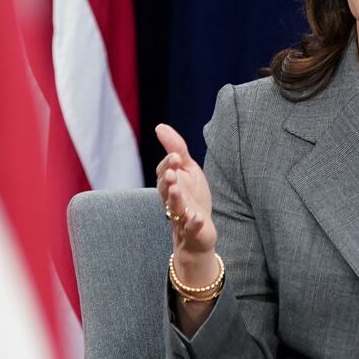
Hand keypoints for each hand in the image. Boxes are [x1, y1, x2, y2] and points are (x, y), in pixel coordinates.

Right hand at [154, 124, 216, 258]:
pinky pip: (191, 229)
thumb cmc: (192, 198)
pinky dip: (192, 224)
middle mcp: (172, 201)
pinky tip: (196, 218)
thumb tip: (159, 126)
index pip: (164, 173)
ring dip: (175, 199)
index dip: (168, 165)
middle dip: (167, 182)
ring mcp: (182, 217)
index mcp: (170, 185)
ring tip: (177, 190)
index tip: (175, 156)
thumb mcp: (188, 170)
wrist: (199, 232)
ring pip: (174, 208)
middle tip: (171, 173)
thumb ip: (176, 149)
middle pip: (165, 191)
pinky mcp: (193, 231)